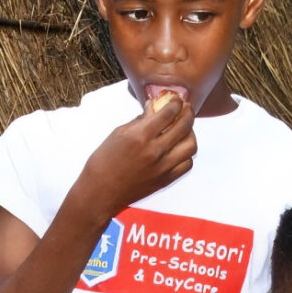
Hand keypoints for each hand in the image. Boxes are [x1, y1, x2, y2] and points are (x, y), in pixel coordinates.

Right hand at [73, 94, 197, 221]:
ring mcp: (163, 167)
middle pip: (184, 126)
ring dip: (190, 133)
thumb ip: (139, 120)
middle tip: (186, 109)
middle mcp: (155, 151)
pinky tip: (179, 149)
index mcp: (140, 136)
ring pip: (191, 145)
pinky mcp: (166, 180)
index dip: (176, 103)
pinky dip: (187, 154)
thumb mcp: (118, 134)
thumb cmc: (103, 162)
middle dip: (188, 113)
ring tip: (184, 129)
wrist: (100, 192)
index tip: (176, 100)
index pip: (168, 113)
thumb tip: (153, 108)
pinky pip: (187, 164)